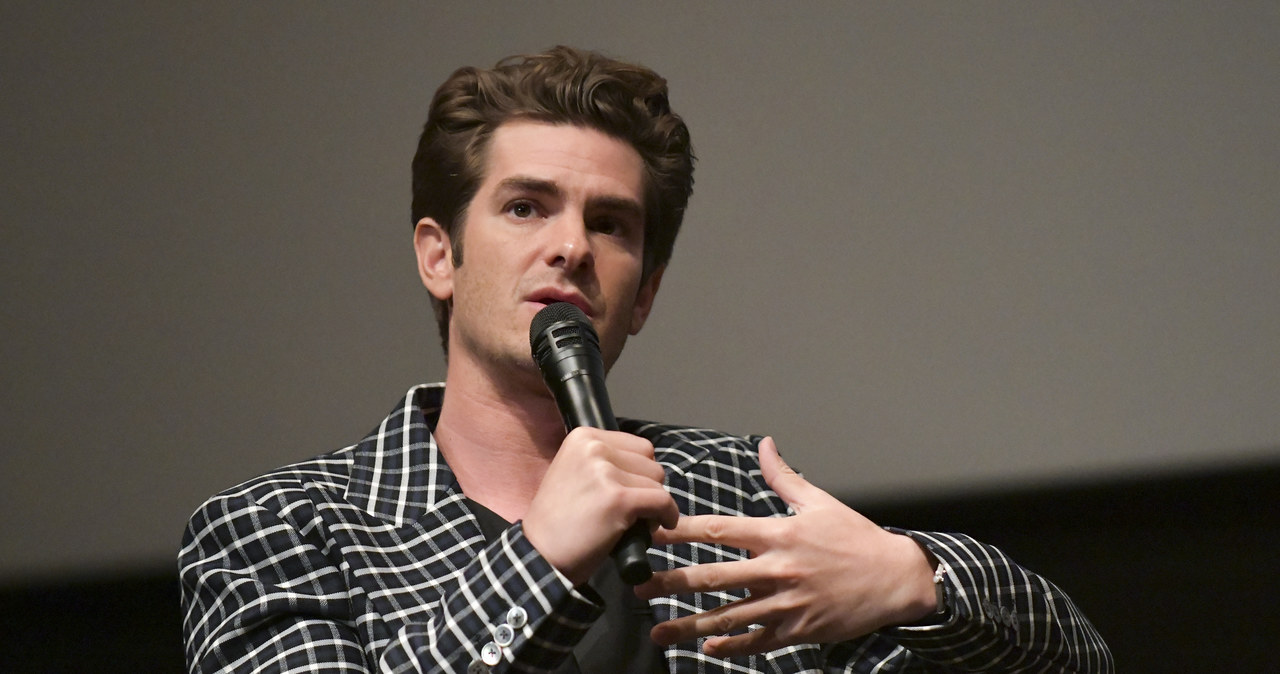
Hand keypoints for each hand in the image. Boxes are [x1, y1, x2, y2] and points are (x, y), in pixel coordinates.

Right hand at [523, 427, 678, 585]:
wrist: (541, 553)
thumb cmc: (560, 519)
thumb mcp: (573, 471)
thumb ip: (605, 460)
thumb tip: (648, 464)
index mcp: (583, 436)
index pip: (639, 446)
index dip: (639, 472)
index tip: (626, 491)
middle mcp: (594, 447)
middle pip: (651, 462)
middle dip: (646, 487)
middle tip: (628, 509)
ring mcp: (605, 472)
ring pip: (658, 482)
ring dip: (653, 504)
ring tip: (631, 520)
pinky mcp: (618, 499)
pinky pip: (662, 501)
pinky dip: (667, 516)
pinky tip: (659, 525)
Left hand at [634, 437, 936, 656]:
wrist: (897, 579)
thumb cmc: (858, 539)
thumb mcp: (820, 502)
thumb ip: (784, 477)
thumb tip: (764, 445)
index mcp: (778, 535)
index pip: (719, 530)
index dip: (680, 530)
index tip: (651, 530)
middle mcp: (777, 570)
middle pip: (712, 577)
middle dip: (672, 582)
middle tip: (639, 587)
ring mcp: (786, 605)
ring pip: (728, 617)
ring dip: (690, 626)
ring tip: (659, 631)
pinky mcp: (798, 631)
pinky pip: (756, 642)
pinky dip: (730, 647)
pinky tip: (707, 648)